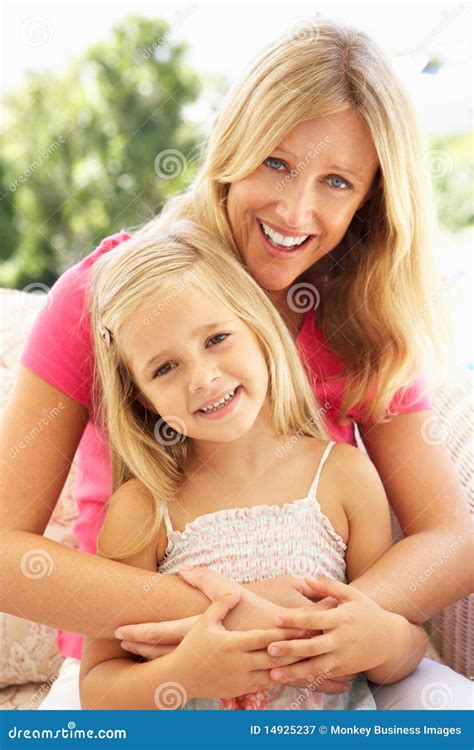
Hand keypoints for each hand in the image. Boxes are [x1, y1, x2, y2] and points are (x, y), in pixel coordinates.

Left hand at [114, 567, 304, 658]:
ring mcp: (206, 658)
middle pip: (161, 648)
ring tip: (133, 648)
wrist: (280, 638)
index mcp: (200, 627)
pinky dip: (170, 661)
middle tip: (119, 639)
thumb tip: (186, 570)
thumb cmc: (257, 612)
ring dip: (150, 654)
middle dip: (139, 644)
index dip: (140, 630)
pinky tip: (161, 657)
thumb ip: (208, 580)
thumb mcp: (232, 591)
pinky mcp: (214, 665)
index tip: (120, 629)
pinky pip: (187, 664)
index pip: (163, 631)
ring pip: (171, 659)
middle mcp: (199, 645)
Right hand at [171, 589, 306, 700]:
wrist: (180, 677)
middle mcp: (240, 663)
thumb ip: (222, 604)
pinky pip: (265, 684)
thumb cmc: (193, 646)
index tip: (302, 626)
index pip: (264, 638)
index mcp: (233, 644)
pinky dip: (279, 677)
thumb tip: (237, 591)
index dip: (284, 633)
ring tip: (309, 658)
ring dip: (291, 666)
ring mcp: (241, 679)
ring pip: (273, 673)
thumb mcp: (205, 622)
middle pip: (274, 656)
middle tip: (313, 642)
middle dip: (294, 650)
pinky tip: (291, 671)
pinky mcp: (241, 690)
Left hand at [266, 577, 400, 686]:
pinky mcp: (344, 670)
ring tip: (273, 674)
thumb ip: (328, 586)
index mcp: (341, 619)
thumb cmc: (367, 611)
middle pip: (312, 647)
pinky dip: (305, 680)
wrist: (390, 639)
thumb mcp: (351, 594)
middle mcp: (341, 640)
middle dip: (290, 649)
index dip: (294, 620)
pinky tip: (289, 681)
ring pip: (315, 668)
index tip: (275, 619)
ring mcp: (343, 658)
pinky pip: (322, 677)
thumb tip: (307, 578)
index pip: (314, 620)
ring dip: (293, 672)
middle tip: (269, 649)